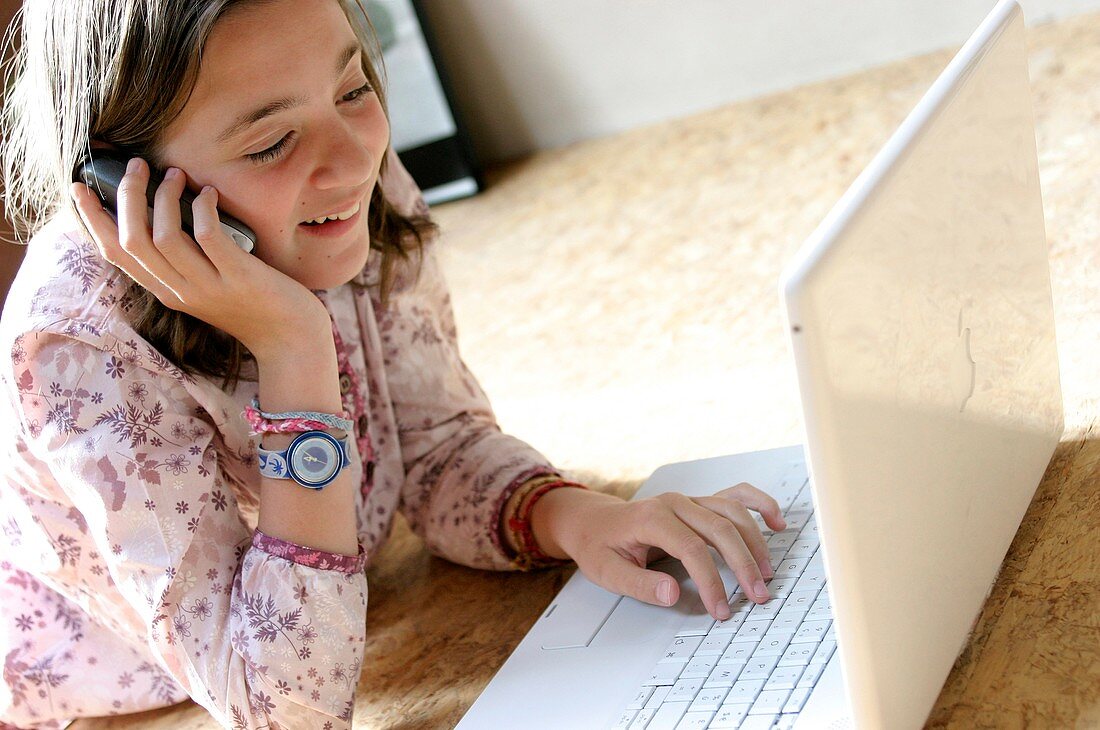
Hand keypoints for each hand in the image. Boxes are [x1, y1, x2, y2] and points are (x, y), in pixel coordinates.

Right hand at [71, 157, 326, 360]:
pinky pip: (208, 236)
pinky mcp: (238, 278)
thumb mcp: (206, 287)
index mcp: (165, 291)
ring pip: (163, 237)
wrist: (291, 341)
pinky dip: (202, 209)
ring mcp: (208, 286)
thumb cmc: (252, 306)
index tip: (81, 186)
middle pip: (132, 240)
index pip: (115, 254)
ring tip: (176, 174)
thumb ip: (183, 261)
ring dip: (164, 197)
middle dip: (128, 196)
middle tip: (138, 165)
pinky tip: (208, 194)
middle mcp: (179, 291)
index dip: (92, 219)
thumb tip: (164, 213)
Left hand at [532, 484, 785, 619]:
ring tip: (767, 572)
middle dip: (743, 564)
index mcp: (651, 517)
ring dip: (755, 541)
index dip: (711, 580)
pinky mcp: (698, 502)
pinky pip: (735, 495)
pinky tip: (776, 520)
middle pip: (720, 529)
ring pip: (732, 512)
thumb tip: (674, 593)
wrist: (593, 520)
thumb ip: (639, 584)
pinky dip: (759, 504)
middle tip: (757, 596)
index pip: (692, 548)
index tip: (721, 609)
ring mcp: (689, 499)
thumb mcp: (607, 571)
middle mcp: (675, 503)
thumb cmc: (599, 545)